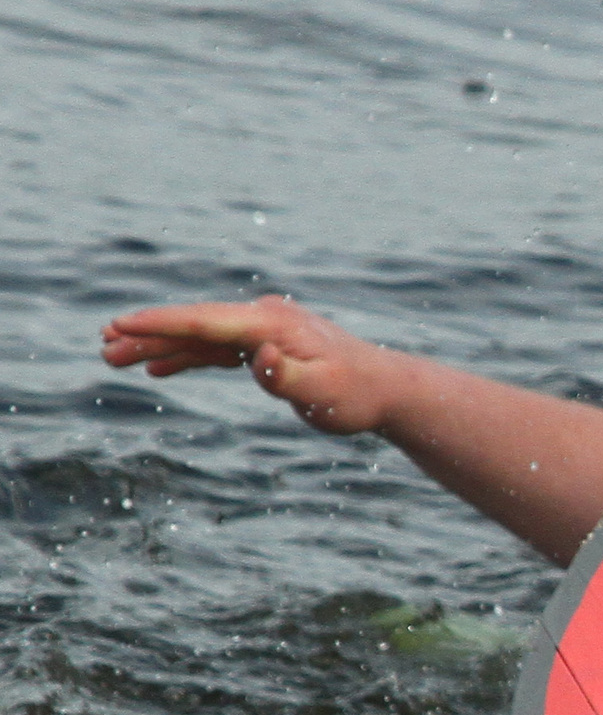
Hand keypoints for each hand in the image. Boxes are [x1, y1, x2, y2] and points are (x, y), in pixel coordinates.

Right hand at [101, 296, 404, 436]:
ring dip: (161, 346)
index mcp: (271, 326)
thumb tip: (261, 358)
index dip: (159, 324)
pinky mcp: (269, 345)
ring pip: (202, 336)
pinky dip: (189, 355)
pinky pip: (218, 347)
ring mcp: (266, 330)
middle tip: (102, 346)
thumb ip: (288, 377)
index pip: (204, 321)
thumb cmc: (356, 396)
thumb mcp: (323, 393)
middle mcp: (265, 319)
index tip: (119, 324)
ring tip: (115, 358)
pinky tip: (160, 367)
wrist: (388, 389)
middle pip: (195, 325)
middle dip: (148, 334)